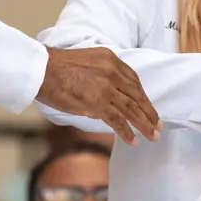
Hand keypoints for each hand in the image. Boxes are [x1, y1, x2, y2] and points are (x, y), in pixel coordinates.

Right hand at [37, 47, 160, 144]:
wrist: (42, 69)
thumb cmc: (57, 66)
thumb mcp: (88, 61)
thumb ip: (102, 74)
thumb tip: (109, 95)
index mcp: (112, 60)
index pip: (134, 81)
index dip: (143, 97)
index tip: (149, 107)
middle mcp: (113, 73)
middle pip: (137, 96)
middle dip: (149, 112)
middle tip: (158, 126)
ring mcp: (106, 89)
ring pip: (131, 110)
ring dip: (144, 125)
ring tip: (152, 136)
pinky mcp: (97, 103)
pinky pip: (117, 120)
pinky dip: (127, 132)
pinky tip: (133, 140)